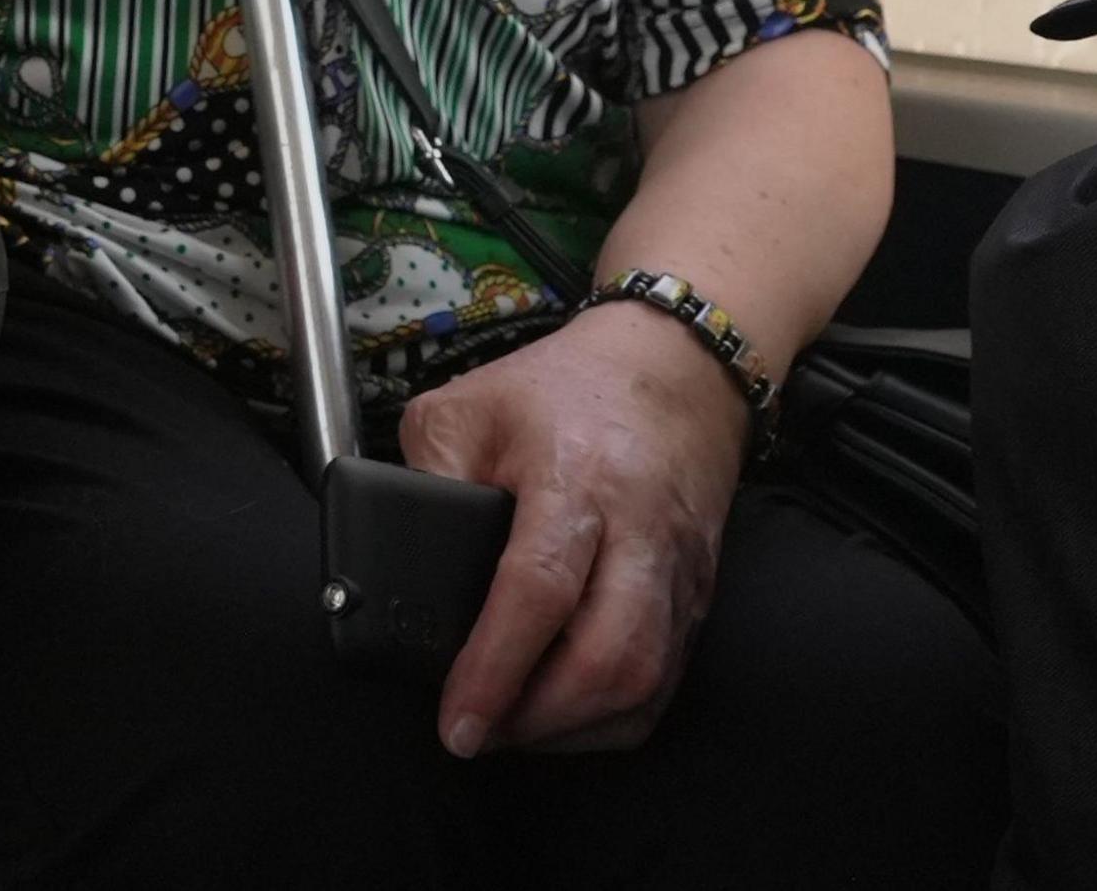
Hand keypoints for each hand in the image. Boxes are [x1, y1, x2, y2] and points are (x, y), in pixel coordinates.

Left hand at [399, 300, 750, 756]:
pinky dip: (613, 716)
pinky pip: (666, 682)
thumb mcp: (464, 406)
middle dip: (539, 718)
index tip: (456, 720)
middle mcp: (640, 531)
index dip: (494, 668)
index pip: (537, 590)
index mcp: (574, 477)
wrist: (675, 365)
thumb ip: (424, 477)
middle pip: (610, 658)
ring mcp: (679, 570)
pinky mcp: (699, 595)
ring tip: (513, 725)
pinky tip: (565, 713)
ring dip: (575, 727)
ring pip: (645, 683)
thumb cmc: (566, 387)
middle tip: (480, 732)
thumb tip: (398, 560)